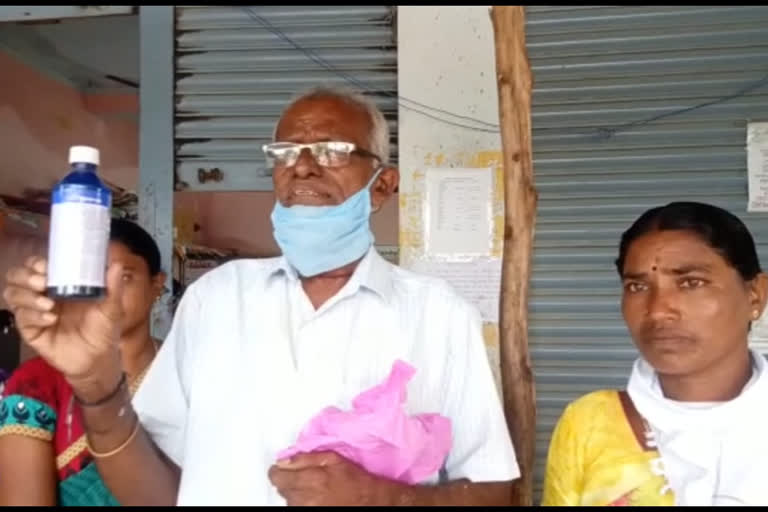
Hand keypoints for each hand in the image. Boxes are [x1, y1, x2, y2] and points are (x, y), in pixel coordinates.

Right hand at [3, 256, 125, 398]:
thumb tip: (117, 264)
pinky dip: (33, 316)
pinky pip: (21, 318)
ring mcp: (35, 312)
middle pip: (17, 276)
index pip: (37, 265)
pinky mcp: (31, 330)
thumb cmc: (104, 329)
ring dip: (27, 296)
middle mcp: (44, 294)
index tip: (46, 267)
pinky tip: (50, 319)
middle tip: (43, 283)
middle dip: (26, 276)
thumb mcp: (112, 307)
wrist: (98, 359)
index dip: (36, 263)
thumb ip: (113, 286)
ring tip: (48, 303)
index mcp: (61, 283)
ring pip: (13, 294)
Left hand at [268, 451, 396, 505]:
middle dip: (290, 481)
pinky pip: (296, 508)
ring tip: (314, 490)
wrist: (369, 501)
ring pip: (288, 499)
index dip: (280, 470)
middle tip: (306, 478)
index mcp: (308, 479)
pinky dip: (302, 503)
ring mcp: (304, 510)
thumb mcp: (333, 459)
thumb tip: (284, 460)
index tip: (285, 469)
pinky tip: (315, 500)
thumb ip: (305, 458)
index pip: (276, 475)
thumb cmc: (354, 480)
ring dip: (296, 493)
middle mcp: (303, 498)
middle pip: (281, 488)